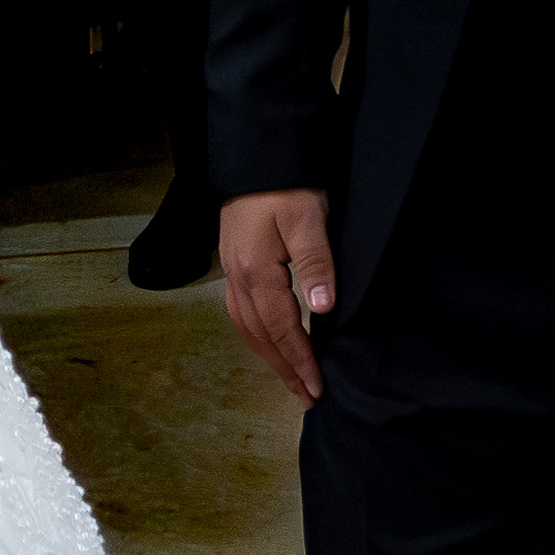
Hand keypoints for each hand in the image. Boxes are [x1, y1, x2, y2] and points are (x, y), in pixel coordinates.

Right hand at [219, 187, 337, 403]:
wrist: (257, 158)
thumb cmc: (285, 186)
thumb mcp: (308, 219)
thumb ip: (316, 263)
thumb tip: (322, 307)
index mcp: (257, 272)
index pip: (281, 328)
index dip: (299, 360)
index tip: (316, 387)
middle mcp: (238, 279)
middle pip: (259, 336)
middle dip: (283, 369)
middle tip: (305, 396)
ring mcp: (232, 273)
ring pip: (247, 328)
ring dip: (268, 357)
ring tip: (289, 378)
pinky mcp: (233, 265)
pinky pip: (242, 313)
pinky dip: (257, 336)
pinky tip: (269, 341)